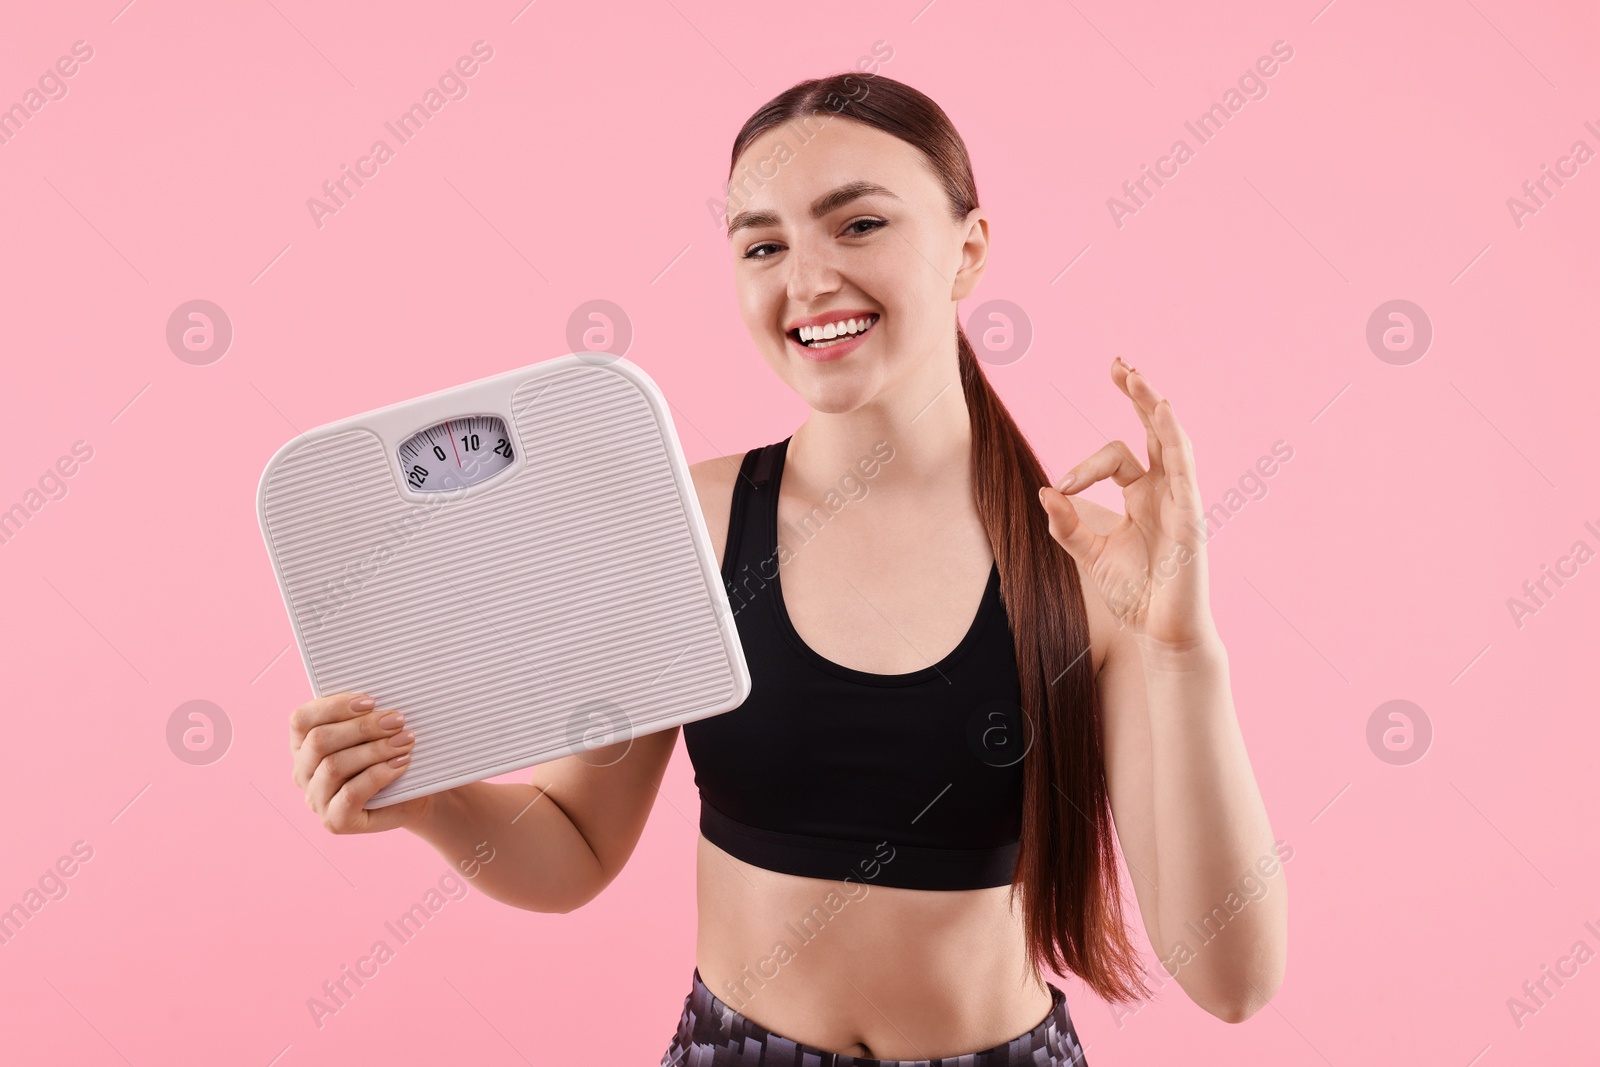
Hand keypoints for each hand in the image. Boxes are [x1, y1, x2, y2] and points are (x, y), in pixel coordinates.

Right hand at [290, 692, 430, 832]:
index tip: (371, 700)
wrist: (412, 797)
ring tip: (406, 740)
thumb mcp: (373, 733)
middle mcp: (302, 772)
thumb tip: (375, 699)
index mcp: (303, 745)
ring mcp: (316, 799)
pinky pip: (350, 794)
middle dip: (361, 727)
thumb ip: (364, 715)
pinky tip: (401, 763)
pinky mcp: (335, 821)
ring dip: (374, 749)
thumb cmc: (388, 757)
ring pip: (334, 766)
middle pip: (319, 741)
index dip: (333, 706)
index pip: (301, 720)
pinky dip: (379, 774)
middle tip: (397, 720)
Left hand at [1037, 357, 1217, 654]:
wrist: (1161, 632)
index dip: (1083, 466)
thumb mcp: (1090, 554)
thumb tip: (1043, 490)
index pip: (1116, 456)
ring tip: (1134, 375)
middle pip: (1154, 429)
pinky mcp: (1191, 514)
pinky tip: (1162, 410)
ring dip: (1153, 405)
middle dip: (1137, 394)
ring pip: (1171, 439)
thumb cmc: (1133, 593)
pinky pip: (1184, 467)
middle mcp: (1165, 489)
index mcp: (1143, 494)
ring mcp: (1181, 499)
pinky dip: (1173, 437)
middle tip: (1118, 363)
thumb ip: (1066, 525)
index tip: (1060, 490)